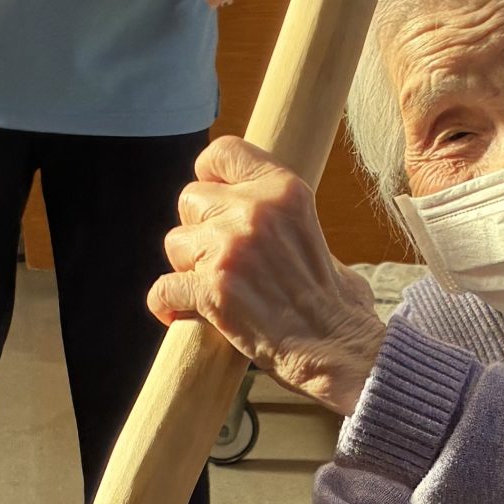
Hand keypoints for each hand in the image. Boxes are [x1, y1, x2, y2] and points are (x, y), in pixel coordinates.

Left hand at [149, 137, 385, 413]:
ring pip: (174, 243)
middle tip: (215, 258)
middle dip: (197, 229)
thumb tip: (265, 222)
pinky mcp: (212, 289)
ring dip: (184, 267)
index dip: (208, 174)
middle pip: (190, 199)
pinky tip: (179, 315)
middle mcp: (254, 210)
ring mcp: (230, 248)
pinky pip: (163, 289)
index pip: (224, 152)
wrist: (340, 351)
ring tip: (209, 289)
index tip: (210, 196)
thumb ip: (283, 221)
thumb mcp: (319, 238)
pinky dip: (167, 305)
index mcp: (284, 191)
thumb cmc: (337, 307)